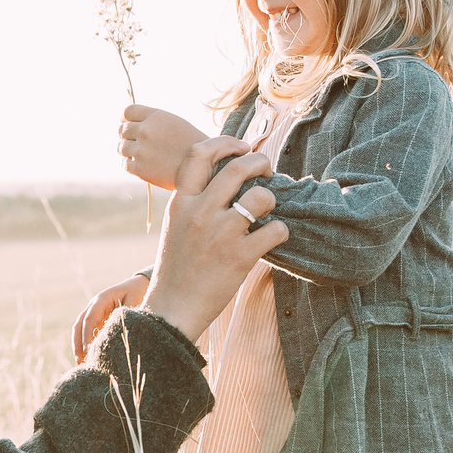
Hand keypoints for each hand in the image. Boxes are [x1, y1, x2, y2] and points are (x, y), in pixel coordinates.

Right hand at [72, 272, 150, 362]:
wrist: (138, 284)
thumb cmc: (137, 292)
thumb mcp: (135, 302)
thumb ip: (127, 316)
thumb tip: (122, 335)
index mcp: (101, 299)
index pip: (89, 319)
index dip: (87, 335)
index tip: (89, 350)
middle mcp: (93, 305)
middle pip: (79, 325)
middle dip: (78, 343)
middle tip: (80, 361)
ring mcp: (93, 312)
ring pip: (79, 329)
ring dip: (79, 345)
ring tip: (80, 363)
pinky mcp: (97, 319)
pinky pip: (87, 332)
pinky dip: (85, 344)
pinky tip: (88, 358)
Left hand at [118, 105, 207, 190]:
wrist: (206, 168)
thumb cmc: (192, 145)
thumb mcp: (175, 123)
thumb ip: (153, 121)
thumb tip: (129, 123)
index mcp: (156, 116)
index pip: (127, 112)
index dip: (127, 119)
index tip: (130, 125)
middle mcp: (146, 131)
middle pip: (122, 130)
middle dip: (128, 136)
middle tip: (137, 143)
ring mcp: (141, 150)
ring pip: (121, 147)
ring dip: (129, 150)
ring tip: (141, 154)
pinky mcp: (140, 168)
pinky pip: (125, 163)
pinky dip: (131, 164)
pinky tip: (143, 165)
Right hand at [140, 139, 290, 342]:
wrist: (172, 309)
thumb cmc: (177, 269)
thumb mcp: (176, 227)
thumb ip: (194, 202)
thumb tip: (224, 181)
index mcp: (180, 202)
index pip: (199, 154)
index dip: (225, 143)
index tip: (241, 147)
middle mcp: (199, 212)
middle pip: (238, 168)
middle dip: (260, 162)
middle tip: (267, 169)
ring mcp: (220, 233)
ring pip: (261, 197)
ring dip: (271, 199)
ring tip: (267, 211)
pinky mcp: (240, 256)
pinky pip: (275, 229)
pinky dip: (280, 231)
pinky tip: (273, 237)